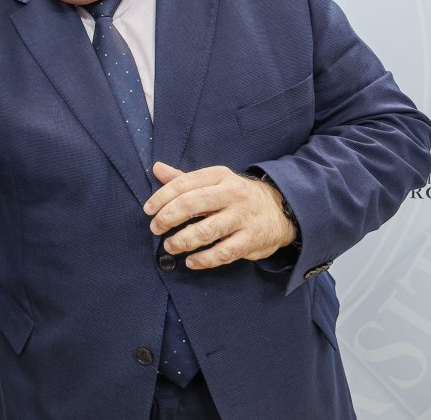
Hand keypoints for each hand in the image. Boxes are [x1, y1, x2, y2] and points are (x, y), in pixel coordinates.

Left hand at [144, 162, 297, 269]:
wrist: (281, 210)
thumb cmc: (237, 196)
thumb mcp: (215, 181)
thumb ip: (184, 179)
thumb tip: (156, 168)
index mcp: (220, 176)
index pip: (184, 183)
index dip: (161, 197)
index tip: (148, 210)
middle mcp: (233, 194)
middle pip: (192, 204)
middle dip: (167, 218)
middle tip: (154, 229)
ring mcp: (244, 217)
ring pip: (206, 231)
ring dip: (182, 241)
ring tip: (169, 246)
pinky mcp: (252, 239)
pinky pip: (223, 253)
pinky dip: (203, 260)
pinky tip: (191, 261)